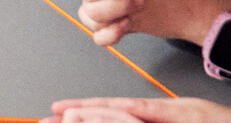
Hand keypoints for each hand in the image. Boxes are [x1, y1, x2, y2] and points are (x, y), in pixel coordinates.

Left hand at [48, 98, 230, 122]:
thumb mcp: (178, 114)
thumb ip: (151, 114)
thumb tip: (121, 112)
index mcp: (158, 110)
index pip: (114, 108)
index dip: (84, 108)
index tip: (58, 109)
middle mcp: (160, 116)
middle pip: (113, 114)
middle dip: (81, 117)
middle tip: (52, 118)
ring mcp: (168, 121)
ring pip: (126, 120)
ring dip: (99, 120)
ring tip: (70, 119)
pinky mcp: (177, 121)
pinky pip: (143, 118)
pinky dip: (125, 119)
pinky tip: (107, 114)